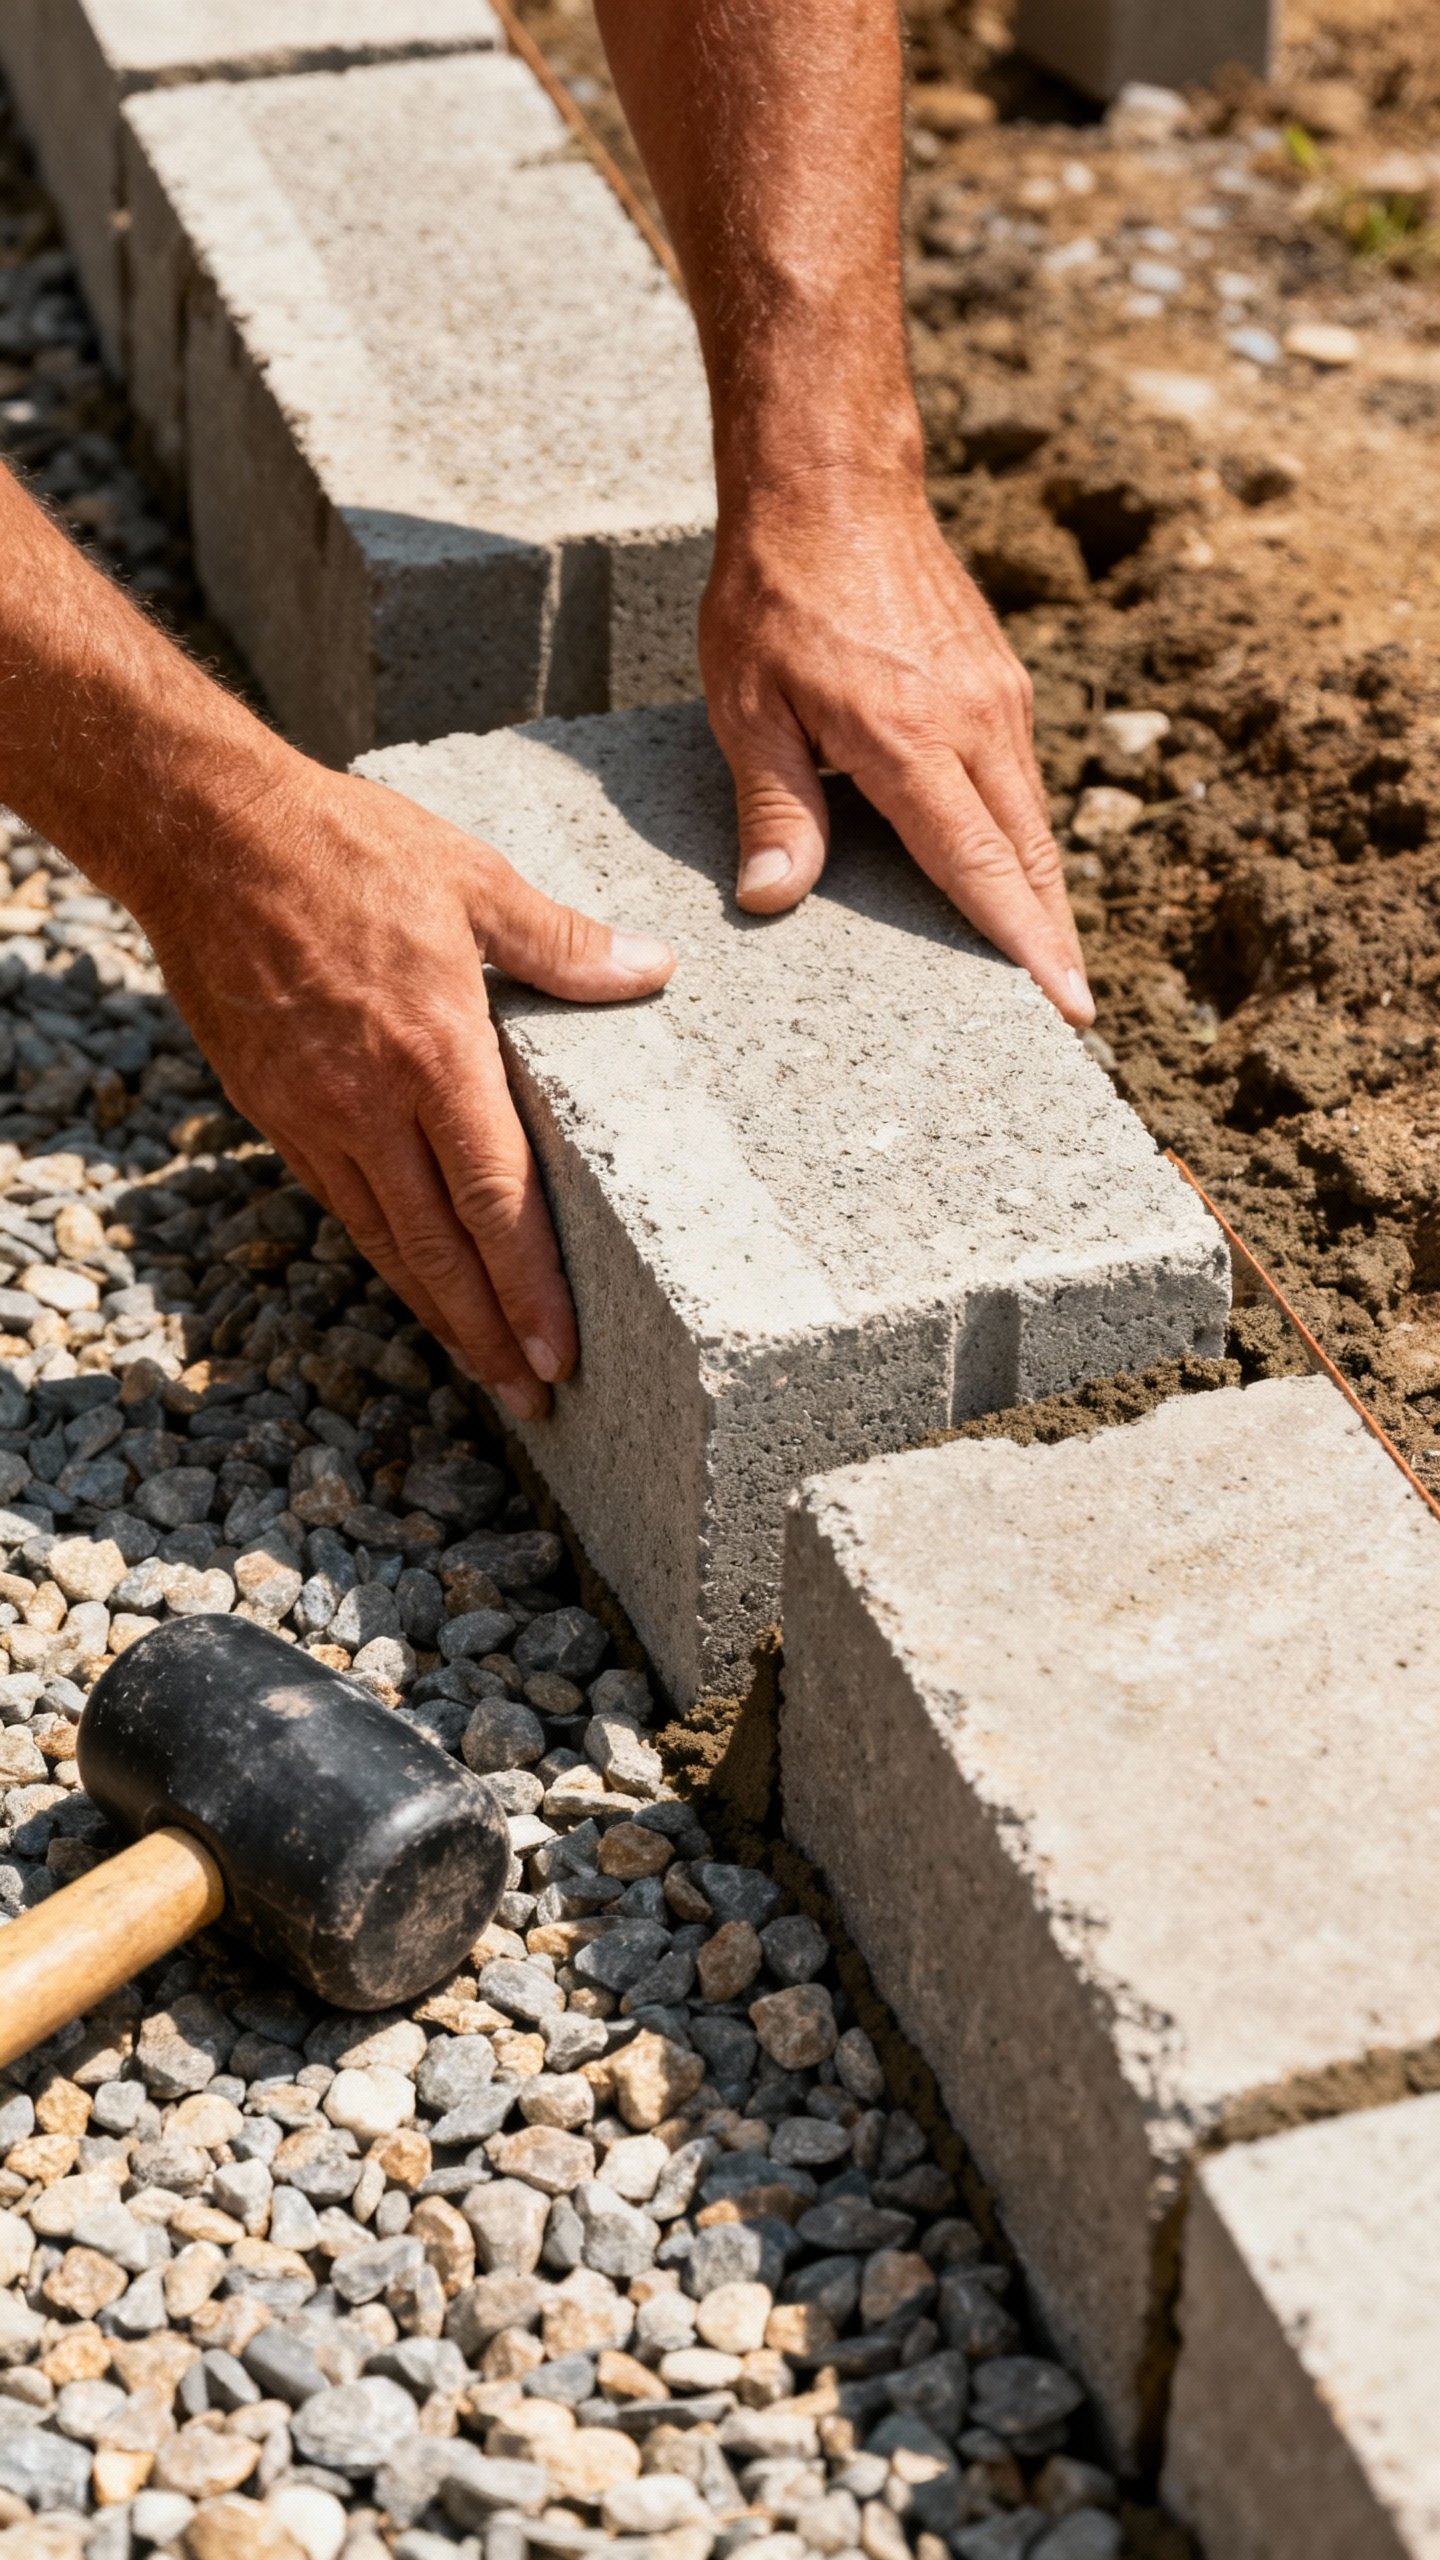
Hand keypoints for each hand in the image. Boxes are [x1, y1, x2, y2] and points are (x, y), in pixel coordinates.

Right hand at [136, 758, 673, 1419]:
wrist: (205, 835)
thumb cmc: (345, 845)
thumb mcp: (470, 876)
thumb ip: (561, 943)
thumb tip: (650, 969)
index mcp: (433, 1052)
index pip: (493, 1201)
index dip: (528, 1287)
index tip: (559, 1353)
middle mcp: (369, 1102)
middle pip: (436, 1249)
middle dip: (486, 1334)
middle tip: (532, 1398)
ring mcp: (312, 1112)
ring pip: (381, 1239)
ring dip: (435, 1312)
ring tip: (482, 1367)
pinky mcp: (271, 1107)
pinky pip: (336, 1199)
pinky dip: (381, 1253)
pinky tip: (413, 1278)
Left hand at [700, 467, 1092, 1026]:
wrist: (830, 482)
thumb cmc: (774, 595)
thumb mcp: (748, 706)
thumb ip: (773, 807)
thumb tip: (773, 898)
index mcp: (911, 739)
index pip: (982, 865)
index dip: (1024, 942)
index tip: (1066, 1002)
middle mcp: (974, 722)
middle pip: (1030, 857)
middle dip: (1053, 939)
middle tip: (1072, 1015)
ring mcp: (996, 698)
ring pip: (1032, 820)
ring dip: (1042, 894)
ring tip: (1047, 964)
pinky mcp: (998, 681)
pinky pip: (1019, 780)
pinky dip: (1023, 839)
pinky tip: (1011, 876)